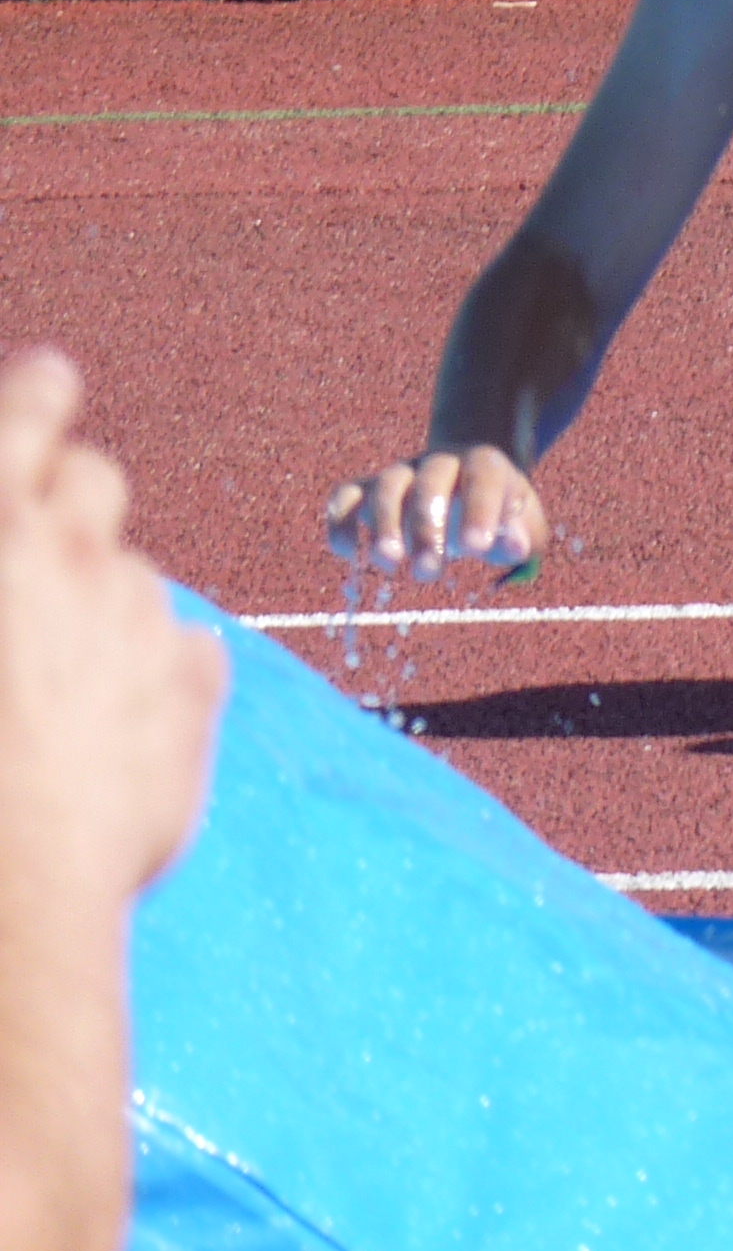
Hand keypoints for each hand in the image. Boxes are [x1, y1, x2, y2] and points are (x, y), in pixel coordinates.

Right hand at [0, 349, 226, 913]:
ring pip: (136, 581)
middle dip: (76, 497)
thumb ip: (11, 565)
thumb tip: (25, 549)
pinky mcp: (196, 678)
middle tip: (48, 546)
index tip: (54, 375)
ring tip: (54, 699)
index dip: (36, 395)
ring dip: (105, 614)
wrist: (4, 875)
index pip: (21, 422)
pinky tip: (111, 736)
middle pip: (96, 480)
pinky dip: (156, 678)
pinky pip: (185, 652)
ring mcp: (138, 611)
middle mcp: (62, 551)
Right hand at [324, 445, 546, 581]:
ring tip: (390, 563)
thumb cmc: (502, 511)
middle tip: (429, 571)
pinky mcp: (369, 489)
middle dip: (427, 527)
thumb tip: (515, 547)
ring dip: (384, 526)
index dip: (479, 510)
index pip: (482, 479)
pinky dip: (342, 521)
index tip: (477, 547)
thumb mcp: (525, 523)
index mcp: (484, 464)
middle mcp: (439, 463)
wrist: (471, 480)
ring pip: (385, 487)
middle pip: (429, 483)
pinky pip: (346, 496)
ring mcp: (402, 473)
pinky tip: (350, 553)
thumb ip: (525, 534)